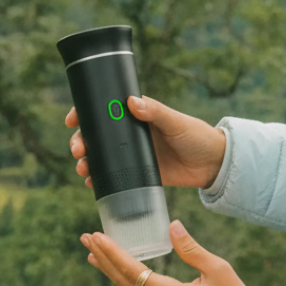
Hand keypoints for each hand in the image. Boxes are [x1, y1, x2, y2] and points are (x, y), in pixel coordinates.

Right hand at [66, 97, 225, 190]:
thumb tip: (131, 101)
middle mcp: (131, 135)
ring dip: (87, 162)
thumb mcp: (175, 122)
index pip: (104, 112)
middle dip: (82, 142)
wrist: (213, 165)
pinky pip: (115, 177)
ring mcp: (133, 156)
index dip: (84, 115)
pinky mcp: (139, 175)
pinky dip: (101, 180)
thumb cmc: (197, 136)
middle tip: (77, 149)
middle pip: (97, 137)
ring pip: (102, 157)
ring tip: (82, 169)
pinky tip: (92, 184)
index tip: (72, 120)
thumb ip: (155, 112)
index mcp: (137, 116)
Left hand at [81, 220, 253, 285]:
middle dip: (103, 258)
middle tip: (86, 238)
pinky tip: (121, 273)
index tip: (97, 236)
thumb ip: (191, 249)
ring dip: (111, 271)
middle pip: (123, 281)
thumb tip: (172, 226)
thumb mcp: (218, 269)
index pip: (132, 270)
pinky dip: (126, 281)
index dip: (113, 252)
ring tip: (94, 254)